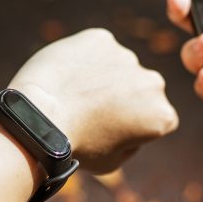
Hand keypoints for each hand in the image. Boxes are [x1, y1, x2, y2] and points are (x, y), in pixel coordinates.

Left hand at [7, 28, 178, 173]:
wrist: (40, 118)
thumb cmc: (75, 147)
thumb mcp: (112, 162)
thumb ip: (131, 143)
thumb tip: (132, 127)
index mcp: (162, 115)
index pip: (158, 119)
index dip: (136, 126)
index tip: (112, 131)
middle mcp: (153, 82)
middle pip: (142, 89)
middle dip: (125, 97)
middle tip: (92, 111)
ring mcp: (127, 57)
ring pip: (118, 66)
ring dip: (104, 76)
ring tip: (74, 94)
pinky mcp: (101, 39)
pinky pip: (95, 49)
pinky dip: (84, 58)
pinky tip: (67, 76)